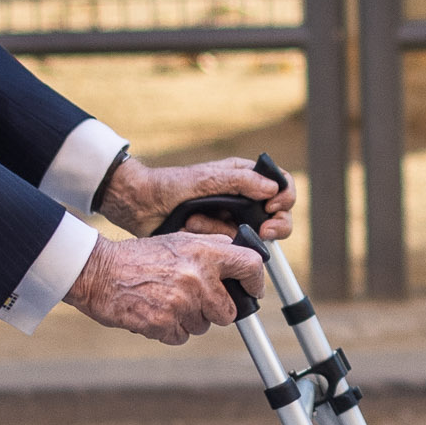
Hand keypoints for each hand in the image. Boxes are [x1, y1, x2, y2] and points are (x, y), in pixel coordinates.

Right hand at [66, 229, 262, 344]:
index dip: (256, 282)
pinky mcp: (164, 324)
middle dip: (215, 310)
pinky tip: (156, 311)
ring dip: (190, 319)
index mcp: (205, 253)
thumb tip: (239, 257)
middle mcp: (197, 278)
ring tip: (167, 300)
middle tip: (193, 298)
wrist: (99, 272)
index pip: (251, 266)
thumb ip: (211, 247)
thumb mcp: (178, 239)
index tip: (252, 291)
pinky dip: (171, 330)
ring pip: (204, 326)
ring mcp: (181, 303)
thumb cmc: (139, 256)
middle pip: (228, 311)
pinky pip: (182, 337)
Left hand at [100, 154, 297, 238]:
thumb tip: (272, 189)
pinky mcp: (218, 239)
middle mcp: (242, 200)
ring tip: (196, 220)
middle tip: (264, 231)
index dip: (285, 197)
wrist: (140, 205)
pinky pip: (229, 247)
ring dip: (223, 231)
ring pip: (252, 236)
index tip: (274, 207)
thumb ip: (240, 181)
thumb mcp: (206, 178)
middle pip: (277, 216)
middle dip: (273, 225)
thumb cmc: (171, 184)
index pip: (280, 185)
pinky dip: (211, 238)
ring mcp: (231, 220)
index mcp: (244, 178)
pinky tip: (192, 228)